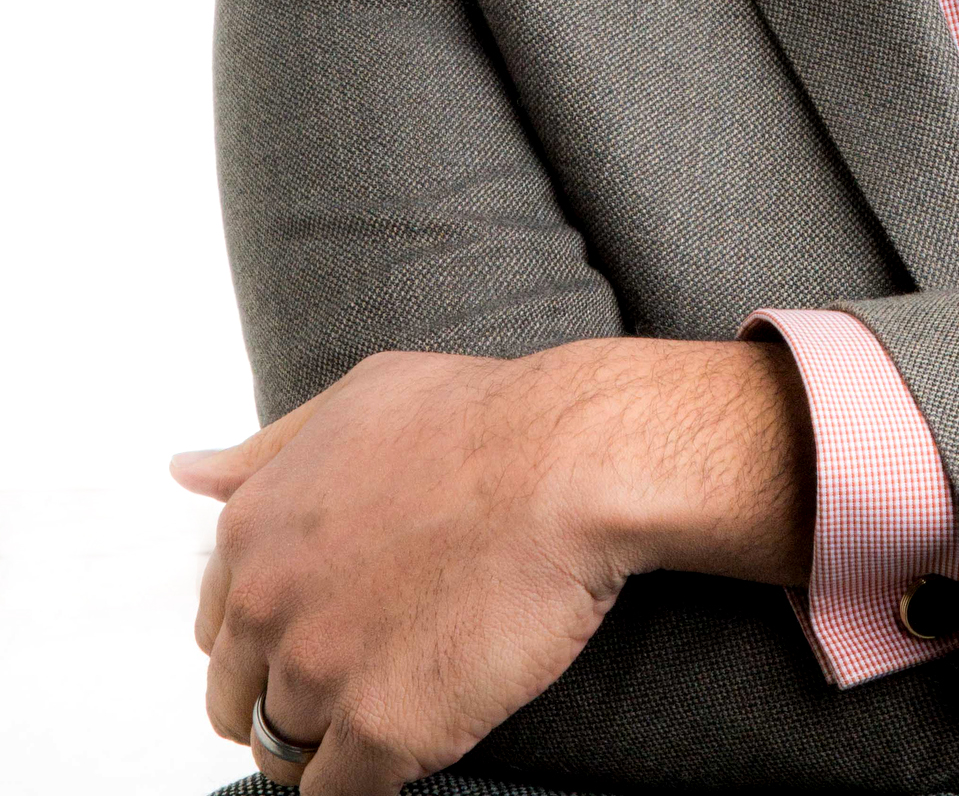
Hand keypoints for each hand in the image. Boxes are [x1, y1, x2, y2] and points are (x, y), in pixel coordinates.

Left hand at [170, 337, 813, 795]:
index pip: (219, 630)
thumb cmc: (480, 421)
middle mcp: (267, 605)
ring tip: (397, 701)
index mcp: (252, 530)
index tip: (317, 632)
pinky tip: (409, 741)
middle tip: (361, 674)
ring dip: (333, 738)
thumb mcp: (354, 401)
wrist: (570, 462)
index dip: (270, 637)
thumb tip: (188, 471)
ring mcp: (320, 673)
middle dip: (291, 694)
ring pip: (289, 750)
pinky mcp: (381, 732)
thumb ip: (265, 451)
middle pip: (242, 699)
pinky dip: (365, 780)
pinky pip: (338, 795)